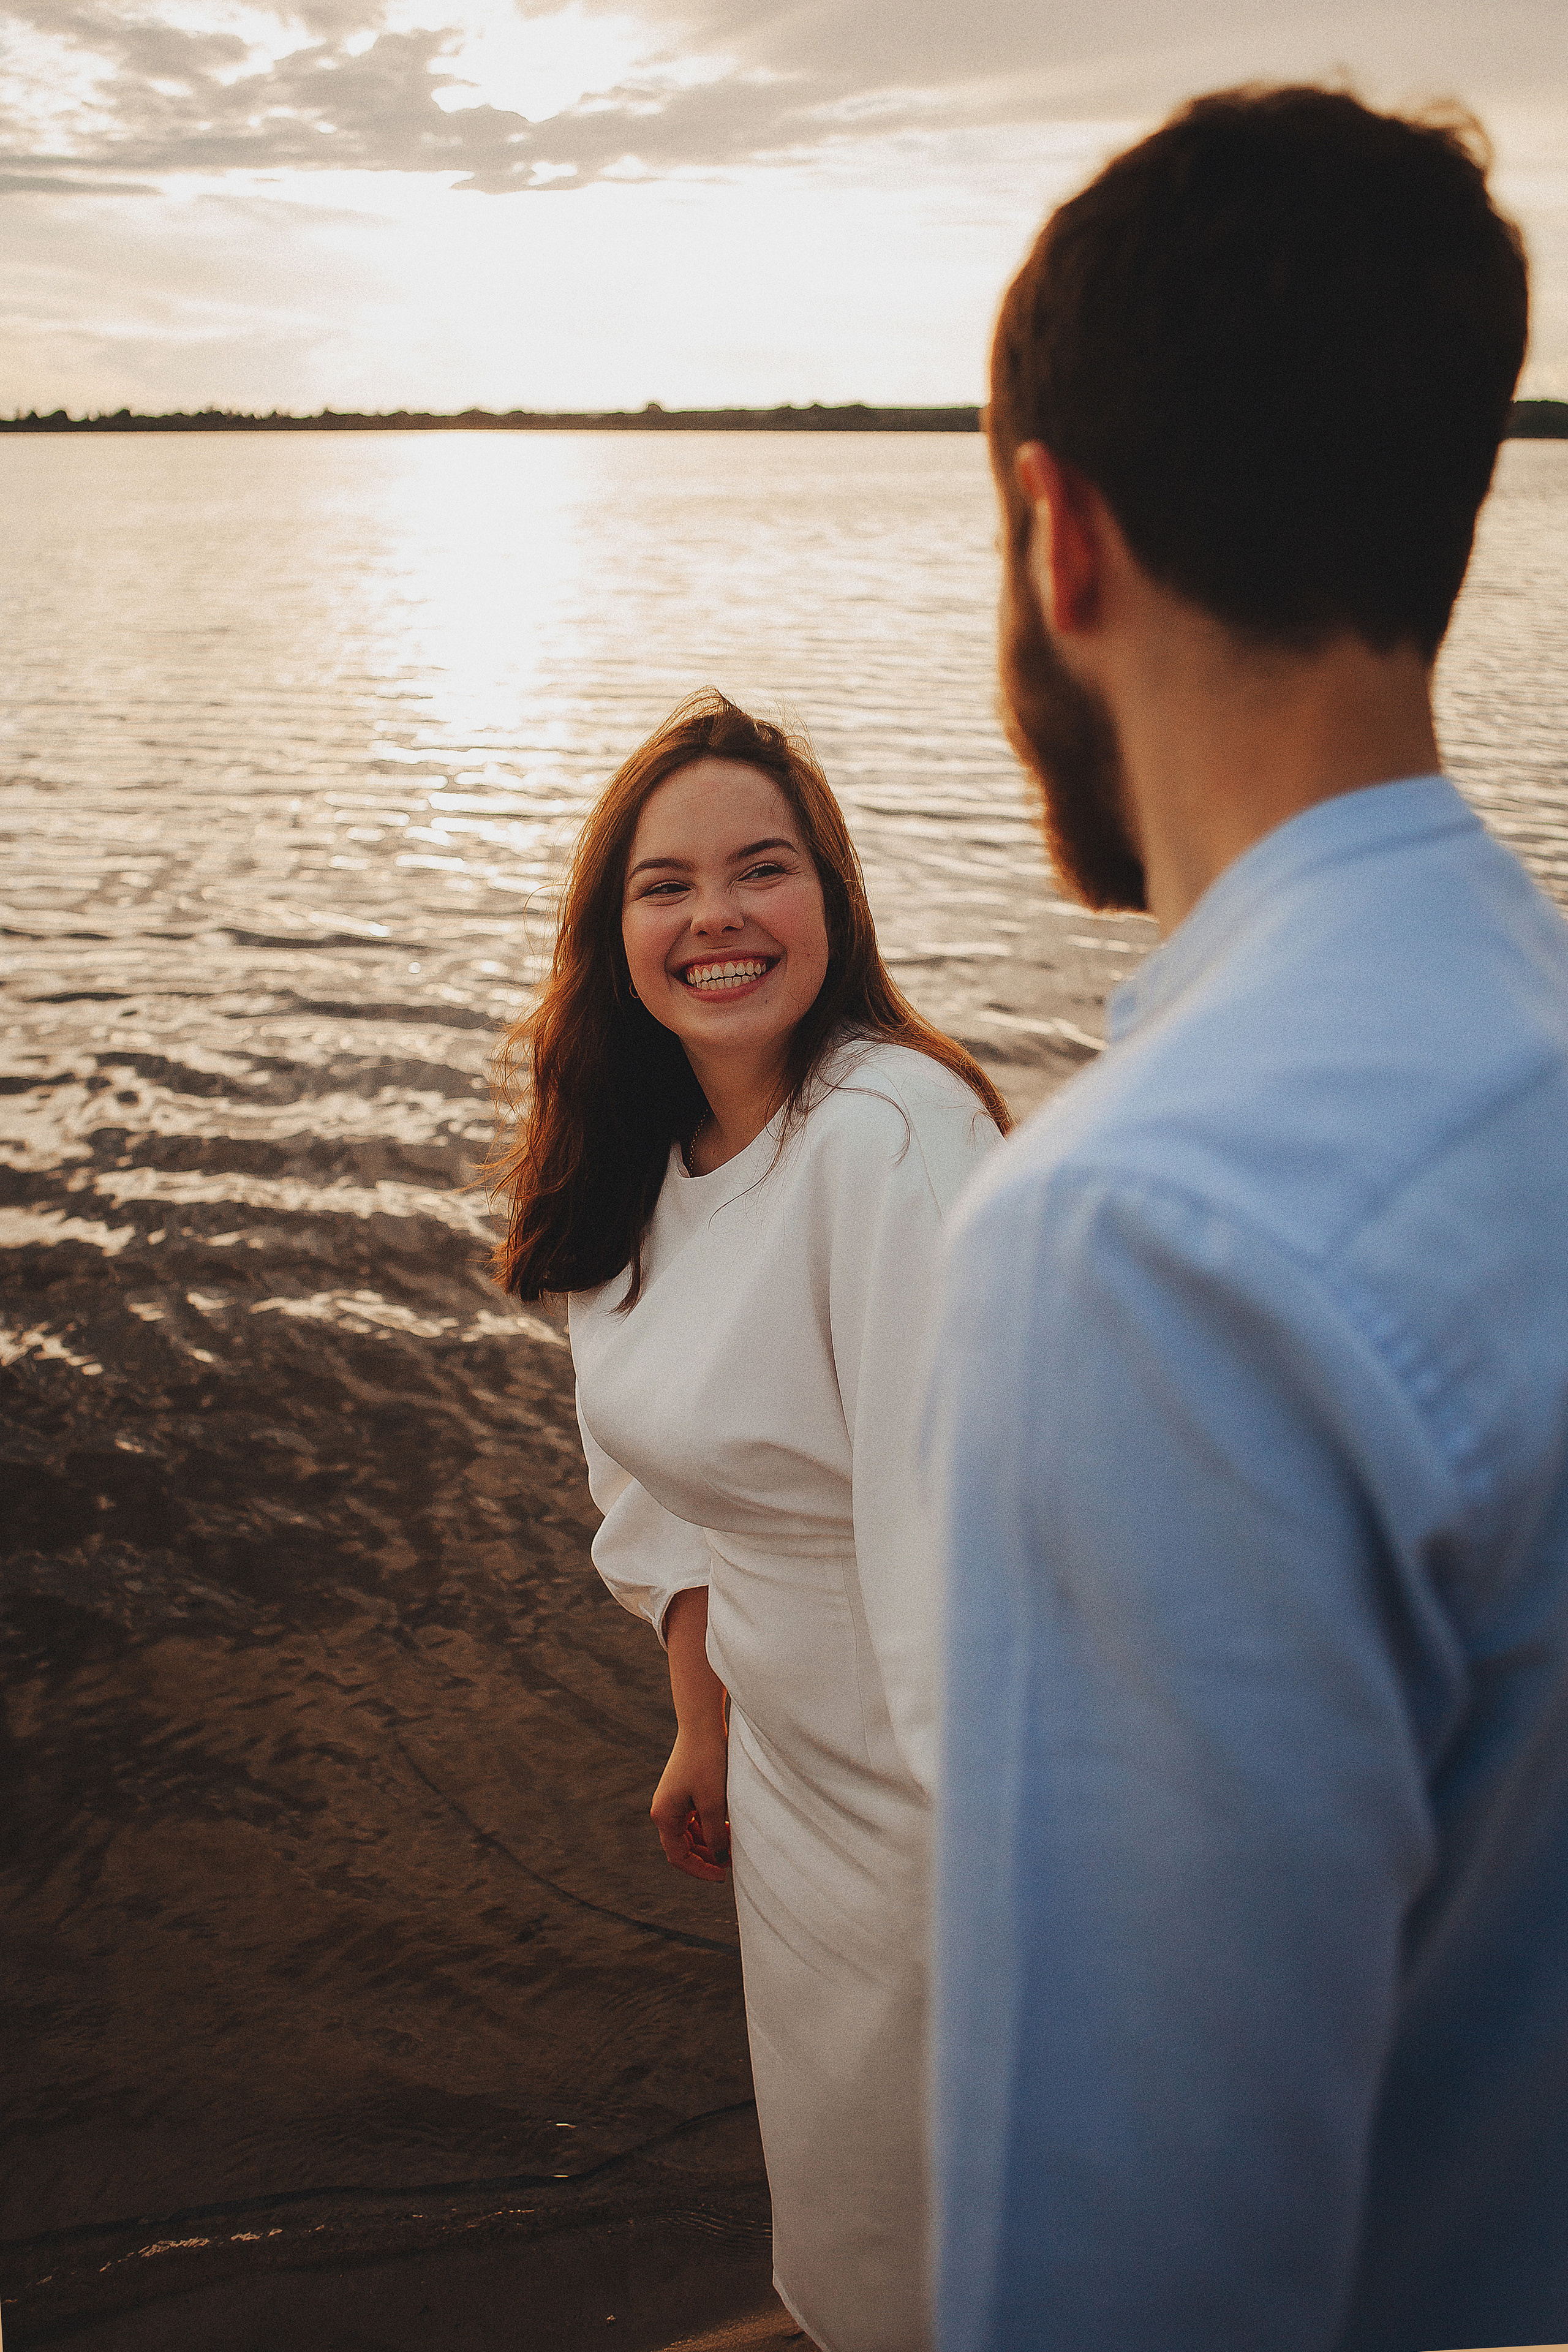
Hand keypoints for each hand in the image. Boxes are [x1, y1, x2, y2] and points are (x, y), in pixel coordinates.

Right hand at [651, 1724, 730, 1881]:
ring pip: (692, 1834)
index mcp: (664, 1815)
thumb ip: (716, 1834)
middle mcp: (664, 1810)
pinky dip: (711, 1826)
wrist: (702, 1724)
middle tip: (733, 1861)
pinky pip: (696, 1819)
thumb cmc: (707, 1761)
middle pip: (684, 1847)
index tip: (723, 1876)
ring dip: (711, 1842)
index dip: (701, 1870)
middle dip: (708, 1856)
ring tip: (734, 1844)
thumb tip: (722, 1859)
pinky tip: (730, 1825)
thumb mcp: (714, 1802)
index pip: (679, 1856)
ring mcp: (674, 1800)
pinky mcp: (684, 1791)